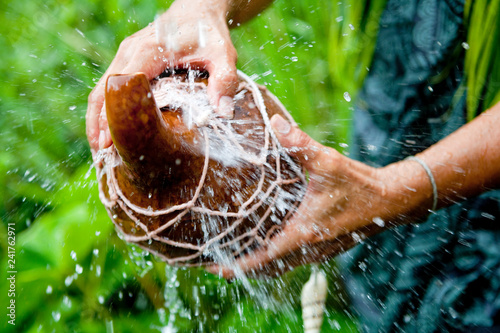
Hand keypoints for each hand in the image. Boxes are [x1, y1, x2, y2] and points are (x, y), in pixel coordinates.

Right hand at [86, 0, 237, 153]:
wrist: (198, 11)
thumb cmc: (209, 34)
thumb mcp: (223, 55)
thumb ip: (225, 81)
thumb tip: (224, 113)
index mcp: (148, 52)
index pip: (121, 86)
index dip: (114, 115)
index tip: (113, 142)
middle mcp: (130, 52)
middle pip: (104, 90)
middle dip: (99, 122)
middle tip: (102, 153)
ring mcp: (125, 55)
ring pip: (101, 88)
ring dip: (97, 117)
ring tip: (100, 148)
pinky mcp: (127, 59)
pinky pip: (109, 85)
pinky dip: (104, 107)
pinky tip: (108, 129)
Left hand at [208, 114, 433, 278]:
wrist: (391, 201)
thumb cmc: (360, 184)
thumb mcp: (328, 162)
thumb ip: (299, 144)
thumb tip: (275, 123)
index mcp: (304, 234)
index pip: (263, 259)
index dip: (237, 267)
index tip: (214, 268)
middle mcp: (308, 250)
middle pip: (268, 269)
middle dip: (242, 269)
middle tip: (216, 264)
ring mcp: (318, 253)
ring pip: (281, 267)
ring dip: (258, 265)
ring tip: (236, 255)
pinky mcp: (324, 249)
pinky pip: (293, 260)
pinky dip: (275, 258)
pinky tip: (267, 243)